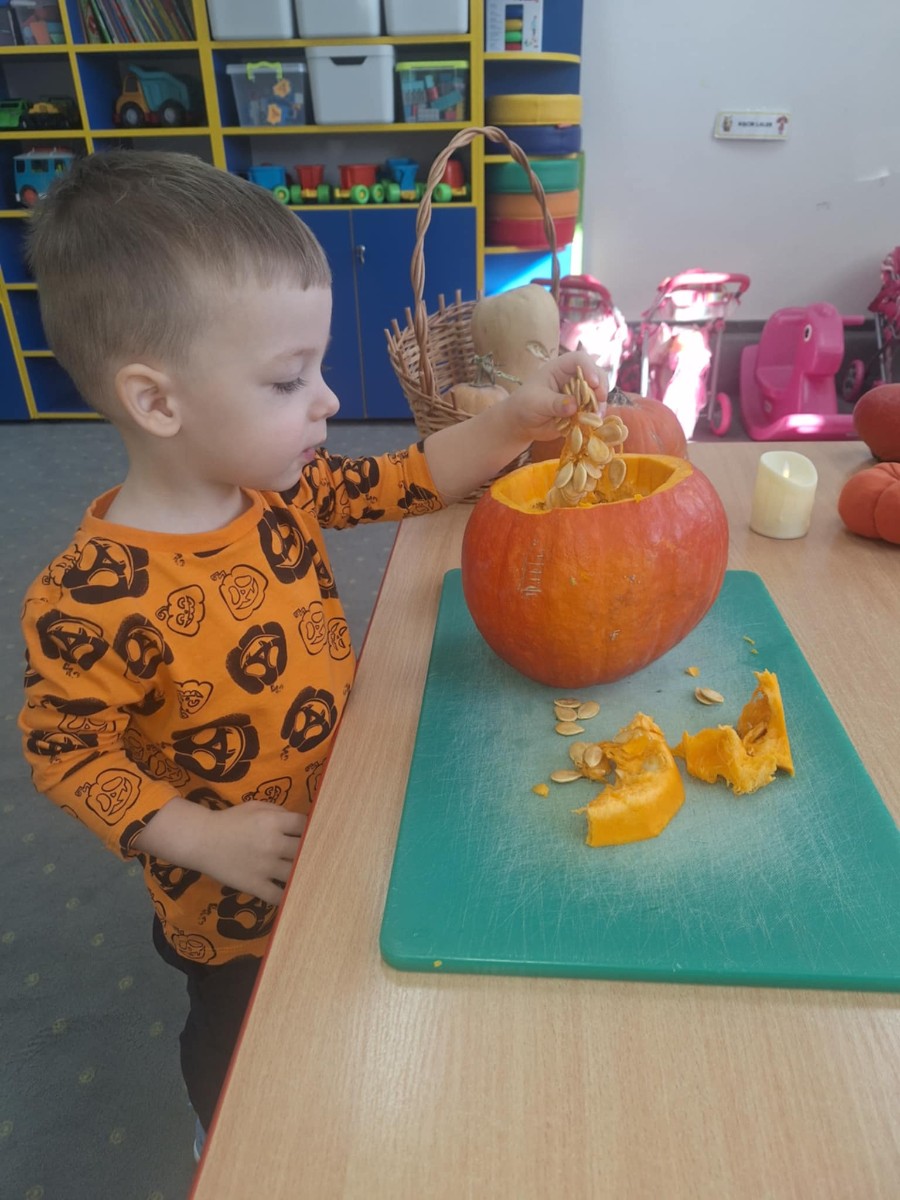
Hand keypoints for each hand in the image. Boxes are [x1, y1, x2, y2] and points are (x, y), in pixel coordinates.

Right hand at [133, 796, 305, 906]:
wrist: (202, 841)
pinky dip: (288, 895)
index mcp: (273, 822)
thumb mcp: (256, 807)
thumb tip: (300, 823)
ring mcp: (264, 867)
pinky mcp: (255, 885)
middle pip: (305, 850)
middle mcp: (272, 844)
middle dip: (313, 851)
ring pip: (296, 874)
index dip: (313, 828)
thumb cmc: (230, 821)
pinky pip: (278, 895)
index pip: (305, 825)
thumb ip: (279, 812)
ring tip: (313, 875)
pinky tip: (295, 893)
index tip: (318, 833)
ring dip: (304, 873)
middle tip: (320, 855)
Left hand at [506, 349, 607, 443]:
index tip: (593, 383)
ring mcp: (580, 394)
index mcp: (560, 368)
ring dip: (601, 404)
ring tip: (597, 416)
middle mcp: (573, 378)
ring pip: (598, 393)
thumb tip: (573, 406)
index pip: (579, 360)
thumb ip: (554, 403)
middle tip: (601, 399)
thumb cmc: (525, 405)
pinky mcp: (582, 409)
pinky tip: (595, 422)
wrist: (522, 423)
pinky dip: (597, 415)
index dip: (589, 368)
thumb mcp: (536, 402)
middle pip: (595, 374)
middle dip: (601, 386)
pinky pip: (594, 410)